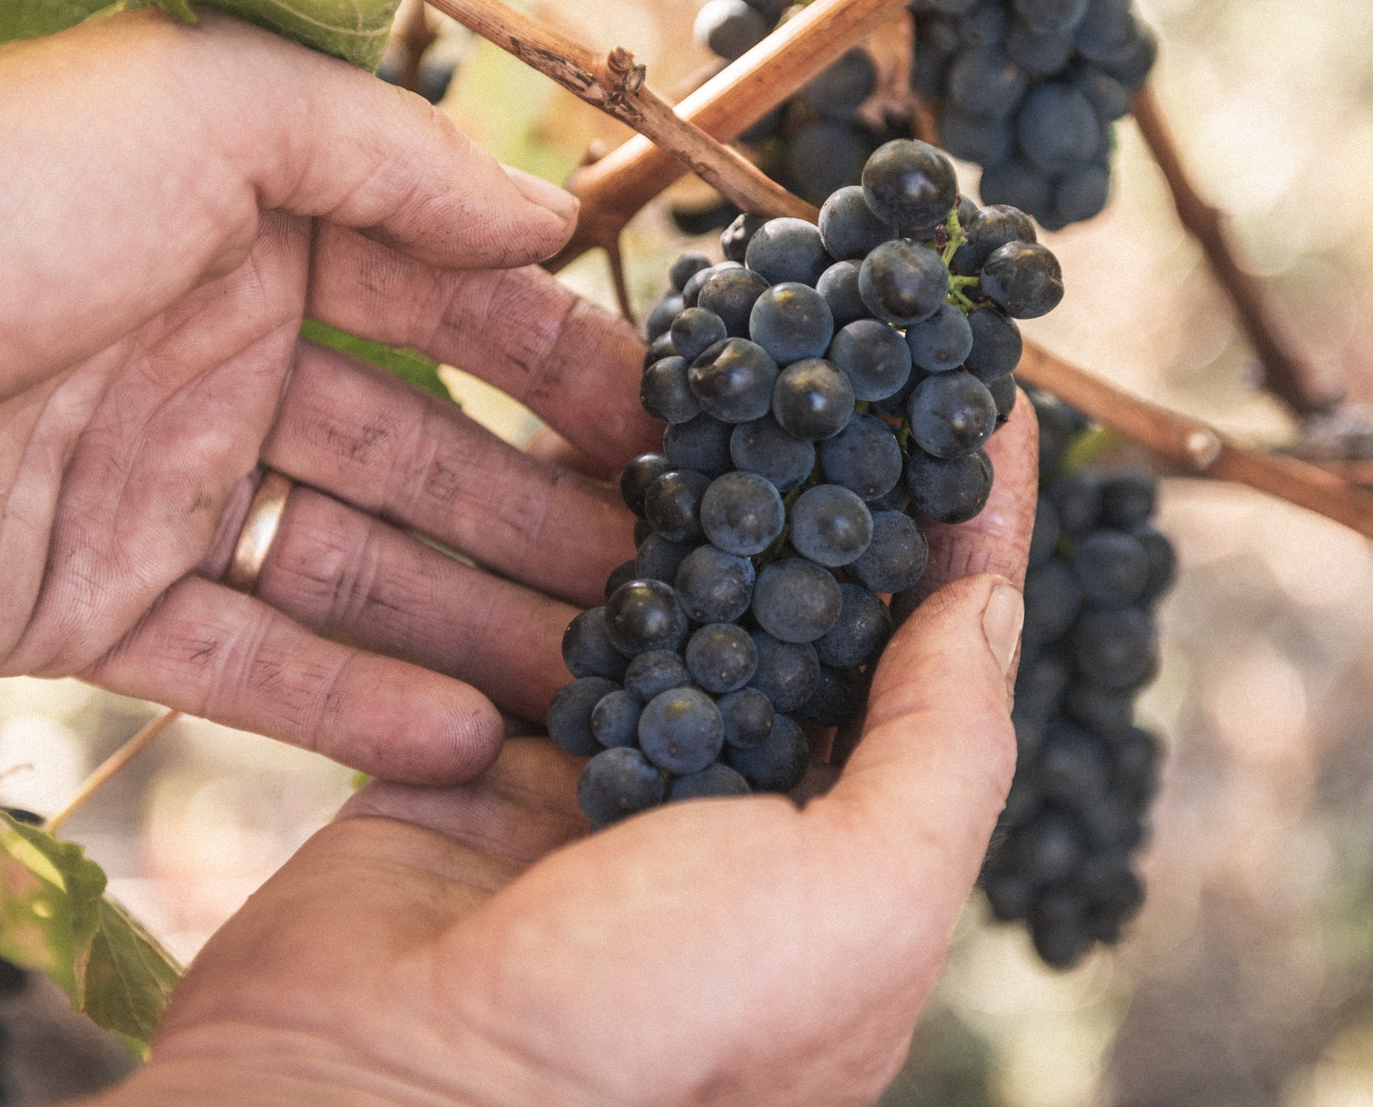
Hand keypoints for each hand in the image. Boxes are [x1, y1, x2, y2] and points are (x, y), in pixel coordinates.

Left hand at [0, 10, 659, 782]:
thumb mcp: (207, 109)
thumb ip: (389, 154)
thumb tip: (543, 217)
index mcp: (246, 227)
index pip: (442, 297)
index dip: (556, 358)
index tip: (657, 425)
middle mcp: (216, 354)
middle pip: (418, 445)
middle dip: (538, 507)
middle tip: (652, 574)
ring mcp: (158, 486)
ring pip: (355, 564)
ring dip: (477, 619)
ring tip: (590, 677)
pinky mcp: (96, 607)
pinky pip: (251, 660)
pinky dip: (357, 703)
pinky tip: (465, 740)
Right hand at [83, 405, 1036, 1106]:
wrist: (383, 1097)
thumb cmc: (661, 1028)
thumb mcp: (860, 898)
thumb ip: (940, 745)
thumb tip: (988, 595)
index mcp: (849, 856)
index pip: (938, 657)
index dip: (971, 526)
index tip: (990, 397)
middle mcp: (735, 808)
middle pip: (801, 603)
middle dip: (830, 472)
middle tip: (846, 341)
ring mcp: (604, 773)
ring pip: (665, 587)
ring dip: (695, 473)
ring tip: (725, 348)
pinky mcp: (482, 744)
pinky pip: (532, 601)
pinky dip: (560, 518)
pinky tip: (586, 421)